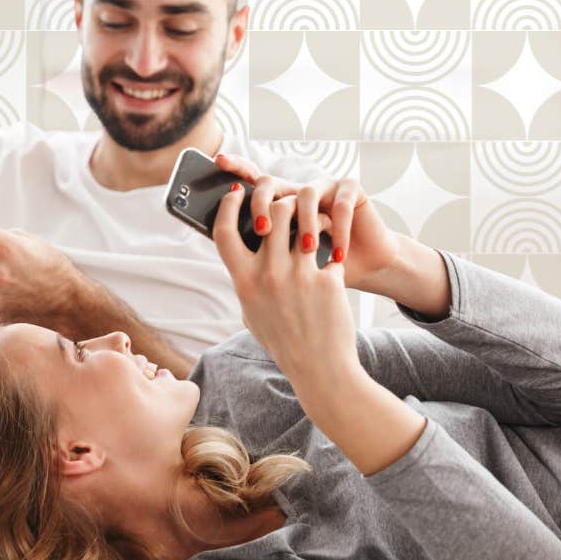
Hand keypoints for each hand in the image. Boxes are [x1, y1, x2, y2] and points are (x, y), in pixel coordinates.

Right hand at [212, 181, 358, 381]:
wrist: (319, 367)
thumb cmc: (283, 340)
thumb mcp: (251, 312)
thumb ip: (247, 281)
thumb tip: (243, 254)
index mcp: (243, 282)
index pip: (224, 232)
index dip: (227, 205)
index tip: (235, 192)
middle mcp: (268, 275)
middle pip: (271, 213)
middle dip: (282, 203)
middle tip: (290, 207)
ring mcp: (298, 276)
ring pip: (303, 221)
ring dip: (311, 217)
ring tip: (318, 224)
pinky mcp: (326, 280)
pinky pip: (329, 248)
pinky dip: (333, 247)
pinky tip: (337, 253)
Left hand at [213, 153, 400, 288]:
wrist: (362, 269)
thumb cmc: (319, 270)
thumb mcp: (286, 264)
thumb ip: (260, 252)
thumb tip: (226, 248)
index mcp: (277, 204)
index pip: (252, 180)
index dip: (237, 166)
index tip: (219, 160)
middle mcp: (297, 191)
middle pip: (269, 183)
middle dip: (261, 205)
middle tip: (261, 232)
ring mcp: (324, 187)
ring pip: (305, 193)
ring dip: (306, 224)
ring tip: (307, 250)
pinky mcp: (350, 191)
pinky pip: (340, 203)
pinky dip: (339, 230)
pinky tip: (338, 254)